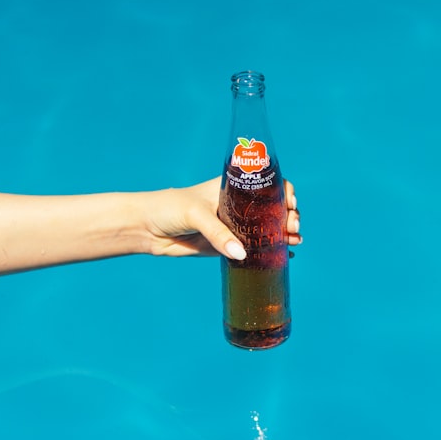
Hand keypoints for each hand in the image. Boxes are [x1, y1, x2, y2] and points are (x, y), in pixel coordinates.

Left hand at [144, 177, 300, 259]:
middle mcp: (238, 205)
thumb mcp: (196, 215)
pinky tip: (287, 255)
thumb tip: (241, 254)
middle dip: (289, 215)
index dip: (284, 192)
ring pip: (268, 228)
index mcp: (233, 188)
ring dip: (285, 233)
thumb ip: (218, 234)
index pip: (267, 184)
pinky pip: (256, 248)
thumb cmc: (169, 209)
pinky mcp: (228, 245)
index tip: (290, 204)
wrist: (146, 229)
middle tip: (292, 226)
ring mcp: (235, 226)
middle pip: (273, 208)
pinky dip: (273, 251)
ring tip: (294, 240)